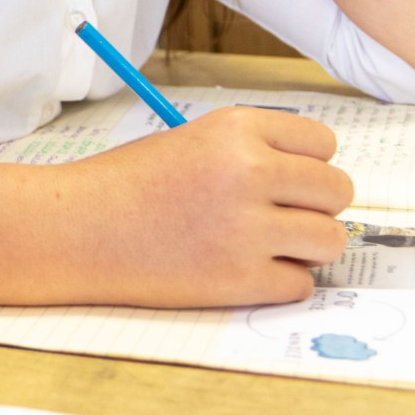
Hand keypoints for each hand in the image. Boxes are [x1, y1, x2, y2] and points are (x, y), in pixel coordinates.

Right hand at [64, 107, 354, 307]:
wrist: (76, 228)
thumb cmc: (129, 183)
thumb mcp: (192, 140)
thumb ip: (253, 151)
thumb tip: (317, 182)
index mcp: (236, 129)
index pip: (323, 143)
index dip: (307, 164)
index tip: (283, 179)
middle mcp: (248, 171)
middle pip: (337, 191)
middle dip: (314, 206)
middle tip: (276, 216)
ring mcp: (247, 228)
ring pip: (331, 240)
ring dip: (306, 247)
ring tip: (264, 245)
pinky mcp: (241, 280)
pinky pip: (301, 285)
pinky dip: (278, 283)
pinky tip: (240, 270)